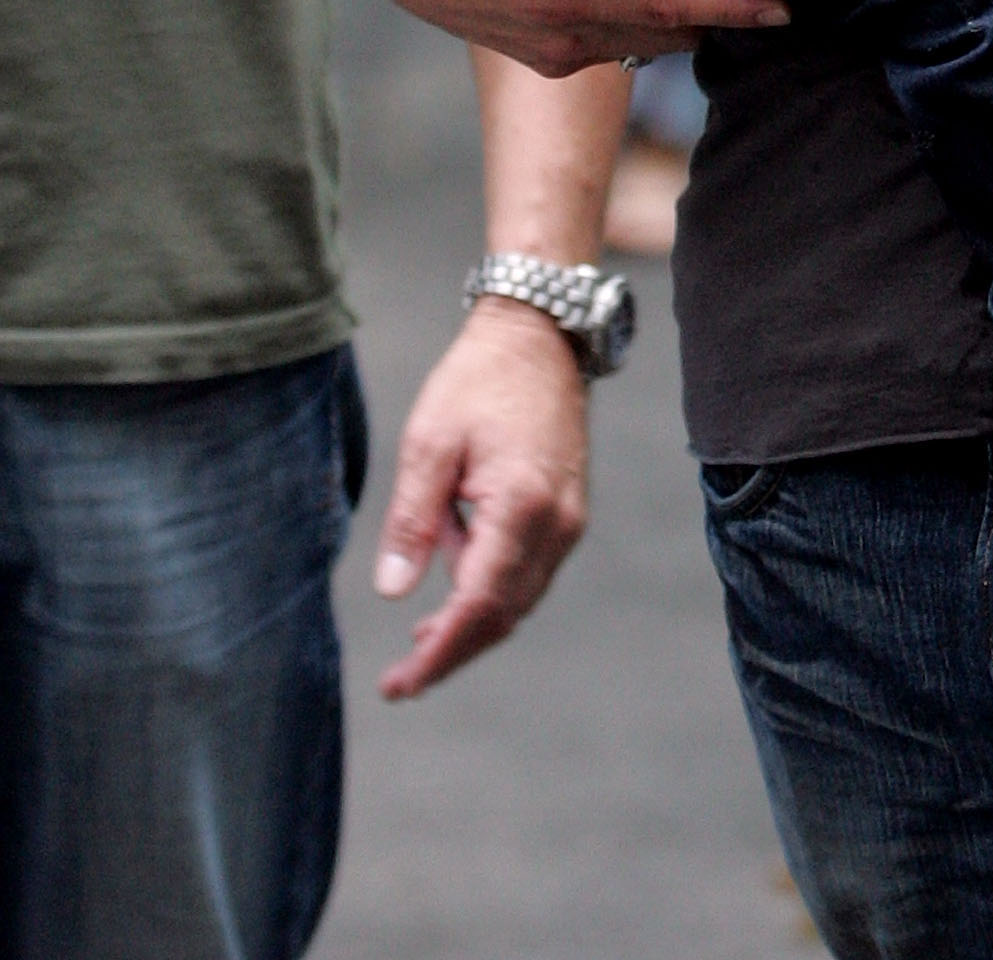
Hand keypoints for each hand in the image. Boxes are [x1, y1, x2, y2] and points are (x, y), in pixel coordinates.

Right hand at [357, 0, 787, 79]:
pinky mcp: (543, 61)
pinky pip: (613, 43)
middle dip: (718, 13)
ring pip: (645, 42)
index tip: (785, 7)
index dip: (734, 8)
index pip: (673, 7)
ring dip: (679, 17)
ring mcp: (553, 56)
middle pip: (670, 33)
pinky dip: (640, 21)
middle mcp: (565, 37)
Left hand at [372, 301, 589, 700]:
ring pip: (520, 599)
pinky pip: (530, 572)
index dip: (437, 654)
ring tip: (420, 633)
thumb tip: (395, 590)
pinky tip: (455, 587)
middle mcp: (556, 522)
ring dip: (471, 624)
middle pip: (503, 614)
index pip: (478, 606)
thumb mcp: (429, 441)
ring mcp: (569, 518)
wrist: (538, 335)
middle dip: (452, 651)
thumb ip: (412, 520)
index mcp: (521, 505)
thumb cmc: (479, 379)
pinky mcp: (568, 511)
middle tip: (401, 678)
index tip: (399, 685)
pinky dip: (492, 593)